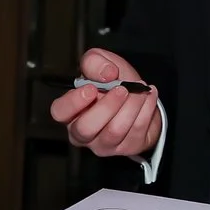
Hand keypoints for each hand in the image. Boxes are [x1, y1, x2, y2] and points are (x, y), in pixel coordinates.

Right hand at [47, 49, 161, 158]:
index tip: (91, 89)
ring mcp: (104, 144)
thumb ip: (96, 62)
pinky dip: (145, 109)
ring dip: (130, 107)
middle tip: (122, 89)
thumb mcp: (101, 64)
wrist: (139, 98)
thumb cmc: (113, 82)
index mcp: (70, 111)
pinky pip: (136, 131)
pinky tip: (149, 95)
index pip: (60, 112)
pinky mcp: (126, 148)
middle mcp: (83, 132)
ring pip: (114, 131)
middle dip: (106, 107)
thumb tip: (106, 74)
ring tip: (140, 90)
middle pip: (85, 128)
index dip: (73, 102)